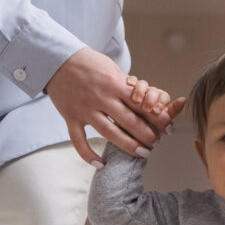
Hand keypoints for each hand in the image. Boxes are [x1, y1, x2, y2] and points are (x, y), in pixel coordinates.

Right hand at [45, 47, 185, 164]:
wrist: (57, 59)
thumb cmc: (88, 63)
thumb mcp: (112, 69)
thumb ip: (127, 87)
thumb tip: (147, 101)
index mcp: (115, 84)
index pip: (142, 105)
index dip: (157, 118)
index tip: (168, 128)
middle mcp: (101, 98)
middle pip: (129, 122)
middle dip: (147, 135)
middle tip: (156, 144)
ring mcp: (85, 109)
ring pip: (110, 133)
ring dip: (129, 145)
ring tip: (143, 153)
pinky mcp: (70, 117)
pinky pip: (79, 141)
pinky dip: (88, 155)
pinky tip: (100, 164)